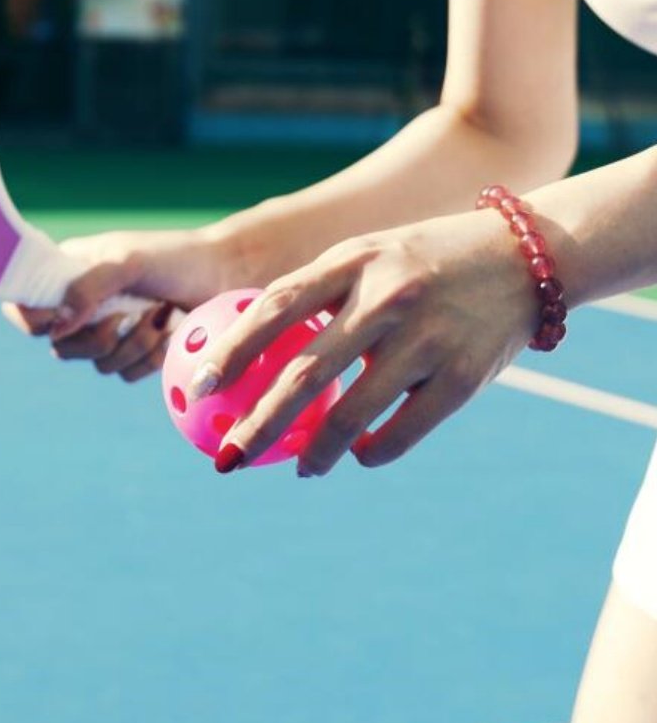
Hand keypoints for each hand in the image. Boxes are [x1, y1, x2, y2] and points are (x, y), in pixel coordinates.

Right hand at [4, 225, 235, 382]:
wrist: (228, 273)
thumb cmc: (177, 257)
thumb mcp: (129, 261)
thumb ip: (89, 287)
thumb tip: (57, 326)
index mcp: (70, 272)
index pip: (24, 305)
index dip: (33, 320)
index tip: (62, 322)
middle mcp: (83, 303)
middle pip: (61, 346)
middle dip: (99, 337)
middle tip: (128, 315)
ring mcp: (110, 330)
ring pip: (98, 365)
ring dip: (134, 344)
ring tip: (162, 315)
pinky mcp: (137, 352)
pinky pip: (128, 373)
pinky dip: (152, 357)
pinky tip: (172, 330)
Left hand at [186, 210, 539, 474]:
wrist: (523, 258)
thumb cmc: (426, 262)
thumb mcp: (370, 254)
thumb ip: (319, 291)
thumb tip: (251, 345)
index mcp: (354, 260)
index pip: (276, 306)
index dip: (232, 350)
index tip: (199, 387)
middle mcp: (387, 297)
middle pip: (304, 372)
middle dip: (257, 423)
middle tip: (227, 457)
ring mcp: (427, 338)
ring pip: (352, 414)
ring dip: (315, 452)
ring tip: (299, 468)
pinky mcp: (463, 377)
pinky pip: (403, 432)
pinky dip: (372, 453)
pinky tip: (359, 456)